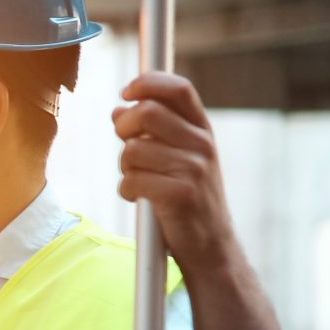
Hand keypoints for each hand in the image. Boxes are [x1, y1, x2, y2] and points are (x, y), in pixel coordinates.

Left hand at [112, 72, 235, 274]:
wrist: (210, 245)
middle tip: (124, 145)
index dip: (148, 83)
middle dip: (123, 127)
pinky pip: (131, 180)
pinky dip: (126, 190)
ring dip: (124, 168)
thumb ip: (153, 133)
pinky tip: (139, 199)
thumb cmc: (186, 199)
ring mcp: (193, 169)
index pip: (179, 89)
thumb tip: (119, 109)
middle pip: (147, 113)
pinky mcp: (180, 194)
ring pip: (133, 150)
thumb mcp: (178, 159)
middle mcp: (202, 145)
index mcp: (202, 131)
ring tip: (138, 181)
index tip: (125, 93)